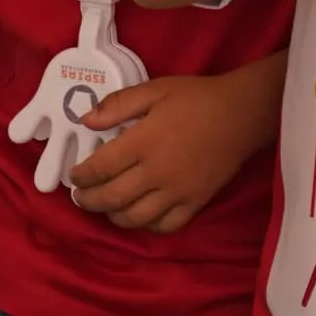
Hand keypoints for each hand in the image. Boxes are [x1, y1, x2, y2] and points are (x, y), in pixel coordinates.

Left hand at [65, 70, 272, 232]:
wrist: (242, 113)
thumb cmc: (196, 98)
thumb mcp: (154, 89)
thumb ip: (117, 105)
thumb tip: (86, 121)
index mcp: (142, 142)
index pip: (100, 168)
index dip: (81, 177)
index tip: (73, 177)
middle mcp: (156, 172)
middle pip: (112, 198)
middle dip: (89, 201)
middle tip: (81, 197)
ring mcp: (176, 191)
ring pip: (135, 217)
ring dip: (113, 216)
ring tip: (107, 208)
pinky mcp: (195, 202)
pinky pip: (166, 226)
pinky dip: (148, 226)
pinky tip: (140, 215)